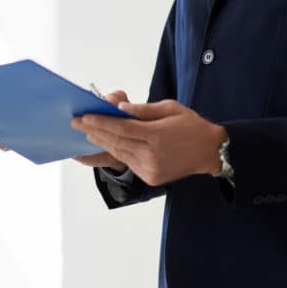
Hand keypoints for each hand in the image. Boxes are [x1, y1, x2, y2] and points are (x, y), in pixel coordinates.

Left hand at [72, 99, 226, 185]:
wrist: (210, 152)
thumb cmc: (190, 125)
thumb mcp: (170, 108)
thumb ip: (143, 110)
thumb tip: (120, 109)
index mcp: (157, 136)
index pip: (122, 128)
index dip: (101, 122)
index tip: (84, 116)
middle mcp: (152, 155)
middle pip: (116, 142)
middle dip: (95, 131)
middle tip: (76, 122)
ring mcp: (150, 169)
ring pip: (120, 153)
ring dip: (102, 142)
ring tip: (87, 131)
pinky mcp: (150, 178)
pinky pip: (128, 162)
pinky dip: (116, 151)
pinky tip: (106, 142)